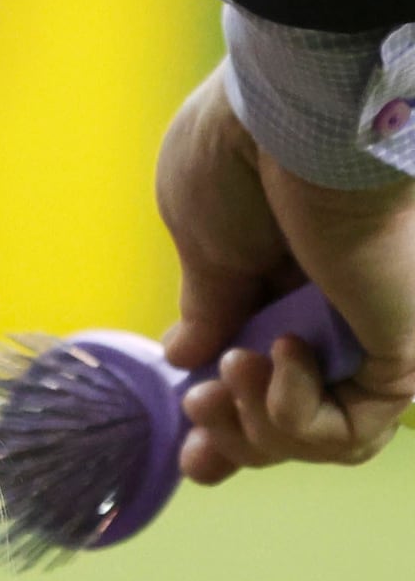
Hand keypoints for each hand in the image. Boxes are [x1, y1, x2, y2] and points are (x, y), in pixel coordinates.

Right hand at [155, 67, 414, 483]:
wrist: (293, 128)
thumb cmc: (239, 160)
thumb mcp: (200, 239)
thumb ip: (206, 306)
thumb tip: (187, 356)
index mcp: (281, 280)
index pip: (260, 372)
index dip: (225, 422)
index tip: (191, 452)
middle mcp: (331, 313)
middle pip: (288, 419)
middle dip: (233, 440)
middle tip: (197, 421)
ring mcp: (367, 338)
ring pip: (318, 437)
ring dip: (257, 428)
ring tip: (234, 372)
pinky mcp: (398, 359)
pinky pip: (350, 432)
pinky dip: (296, 415)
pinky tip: (279, 356)